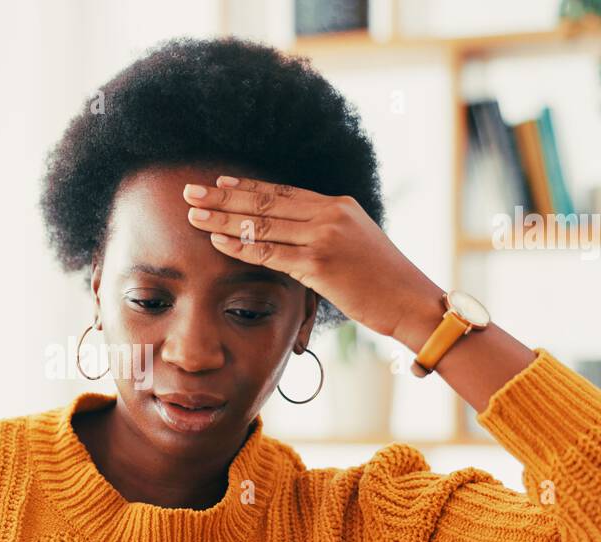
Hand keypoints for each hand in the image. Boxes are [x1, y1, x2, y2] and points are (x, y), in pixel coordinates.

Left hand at [183, 175, 443, 339]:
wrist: (411, 301)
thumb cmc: (383, 281)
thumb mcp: (355, 244)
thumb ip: (325, 233)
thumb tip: (294, 236)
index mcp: (338, 205)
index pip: (282, 192)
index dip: (247, 187)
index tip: (219, 181)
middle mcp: (329, 214)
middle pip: (264, 202)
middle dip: (223, 196)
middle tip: (190, 190)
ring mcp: (323, 237)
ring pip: (261, 225)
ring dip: (222, 219)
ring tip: (193, 213)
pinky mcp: (318, 264)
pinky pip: (269, 253)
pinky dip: (240, 247)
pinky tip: (216, 242)